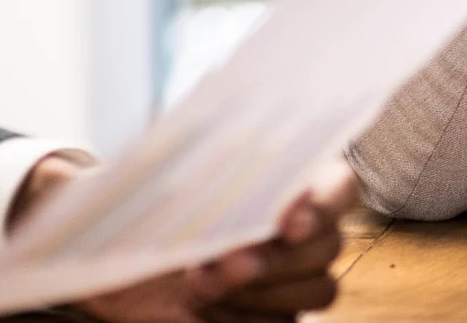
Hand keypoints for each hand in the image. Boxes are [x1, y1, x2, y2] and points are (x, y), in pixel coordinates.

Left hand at [10, 159, 358, 321]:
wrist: (124, 267)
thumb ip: (196, 167)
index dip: (324, 204)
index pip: (341, 186)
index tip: (287, 222)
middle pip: (330, 245)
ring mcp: (296, 278)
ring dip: (264, 291)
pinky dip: (249, 317)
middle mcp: (307, 231)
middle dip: (279, 258)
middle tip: (229, 262)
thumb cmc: (154, 212)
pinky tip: (206, 309)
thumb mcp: (165, 180)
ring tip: (201, 286)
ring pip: (320, 289)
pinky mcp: (277, 316)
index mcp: (296, 182)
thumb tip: (200, 160)